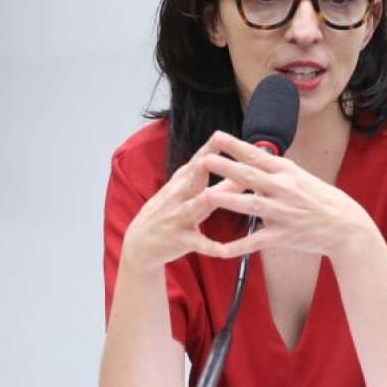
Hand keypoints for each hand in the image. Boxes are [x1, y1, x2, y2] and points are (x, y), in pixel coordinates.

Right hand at [119, 136, 245, 271]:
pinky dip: (210, 247)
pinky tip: (224, 251)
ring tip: (209, 196)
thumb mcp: (192, 196)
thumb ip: (220, 186)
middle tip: (212, 158)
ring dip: (199, 202)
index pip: (196, 162)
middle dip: (200, 169)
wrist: (140, 242)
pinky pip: (197, 243)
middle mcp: (178, 196)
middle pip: (191, 180)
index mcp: (182, 182)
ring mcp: (177, 217)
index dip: (207, 150)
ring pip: (190, 209)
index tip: (220, 136)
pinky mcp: (179, 240)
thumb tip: (245, 174)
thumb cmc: (173, 212)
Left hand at [197, 131, 381, 259]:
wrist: (345, 226)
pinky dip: (239, 247)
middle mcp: (284, 189)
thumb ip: (276, 170)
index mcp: (287, 172)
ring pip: (251, 205)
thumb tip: (254, 157)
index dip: (235, 146)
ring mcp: (283, 212)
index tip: (216, 137)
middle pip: (250, 176)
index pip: (256, 155)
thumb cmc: (321, 199)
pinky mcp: (284, 235)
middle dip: (225, 167)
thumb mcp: (300, 177)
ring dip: (227, 201)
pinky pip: (257, 241)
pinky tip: (221, 250)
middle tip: (203, 160)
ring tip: (206, 196)